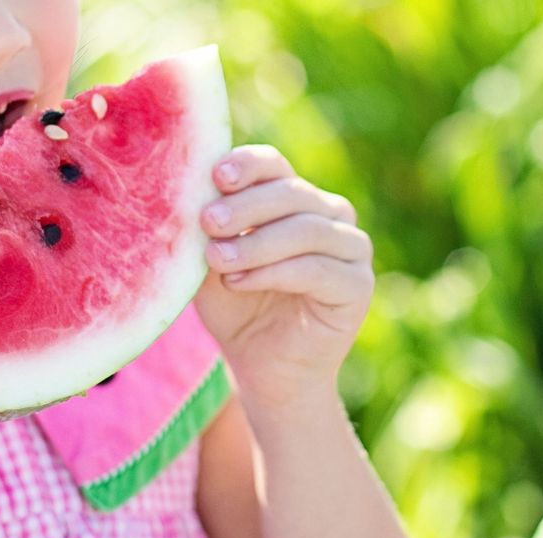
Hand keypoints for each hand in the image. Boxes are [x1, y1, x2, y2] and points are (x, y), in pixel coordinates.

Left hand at [195, 145, 374, 405]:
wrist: (261, 367)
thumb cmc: (234, 307)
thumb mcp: (210, 263)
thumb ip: (205, 230)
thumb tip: (184, 193)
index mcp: (292, 198)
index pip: (273, 166)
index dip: (247, 165)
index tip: (215, 175)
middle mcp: (328, 214)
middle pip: (290, 192)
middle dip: (245, 206)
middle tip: (208, 222)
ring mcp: (350, 248)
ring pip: (306, 229)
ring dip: (256, 243)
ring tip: (216, 260)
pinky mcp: (358, 285)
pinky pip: (318, 269)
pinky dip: (274, 273)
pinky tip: (238, 282)